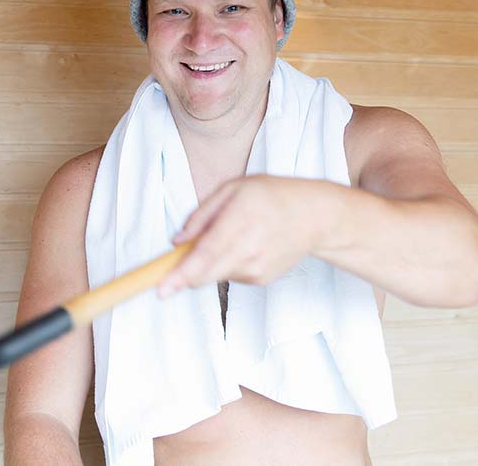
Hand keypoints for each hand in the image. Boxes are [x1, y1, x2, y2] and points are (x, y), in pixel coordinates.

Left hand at [157, 176, 341, 297]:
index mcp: (240, 220)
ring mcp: (258, 267)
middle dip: (183, 277)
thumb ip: (202, 214)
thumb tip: (178, 242)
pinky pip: (231, 276)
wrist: (315, 216)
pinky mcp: (262, 279)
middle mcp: (250, 248)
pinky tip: (246, 246)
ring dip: (209, 264)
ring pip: (215, 275)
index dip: (181, 273)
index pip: (206, 254)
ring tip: (230, 237)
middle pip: (206, 275)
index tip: (162, 289)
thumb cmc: (272, 196)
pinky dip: (228, 265)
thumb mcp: (234, 188)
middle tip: (166, 280)